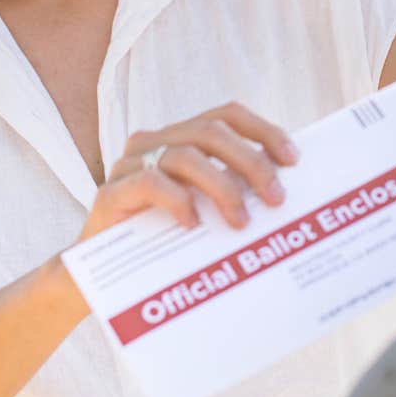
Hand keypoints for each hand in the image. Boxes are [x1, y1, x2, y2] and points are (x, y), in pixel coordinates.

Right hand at [74, 102, 299, 243]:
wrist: (102, 281)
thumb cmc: (164, 242)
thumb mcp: (204, 209)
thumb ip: (232, 190)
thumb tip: (286, 191)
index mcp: (179, 136)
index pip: (226, 115)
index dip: (263, 130)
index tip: (293, 159)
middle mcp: (154, 141)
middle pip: (211, 132)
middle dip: (252, 162)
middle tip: (277, 198)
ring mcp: (130, 164)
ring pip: (186, 156)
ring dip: (223, 187)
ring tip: (241, 222)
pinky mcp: (111, 192)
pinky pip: (151, 182)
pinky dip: (179, 200)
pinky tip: (195, 223)